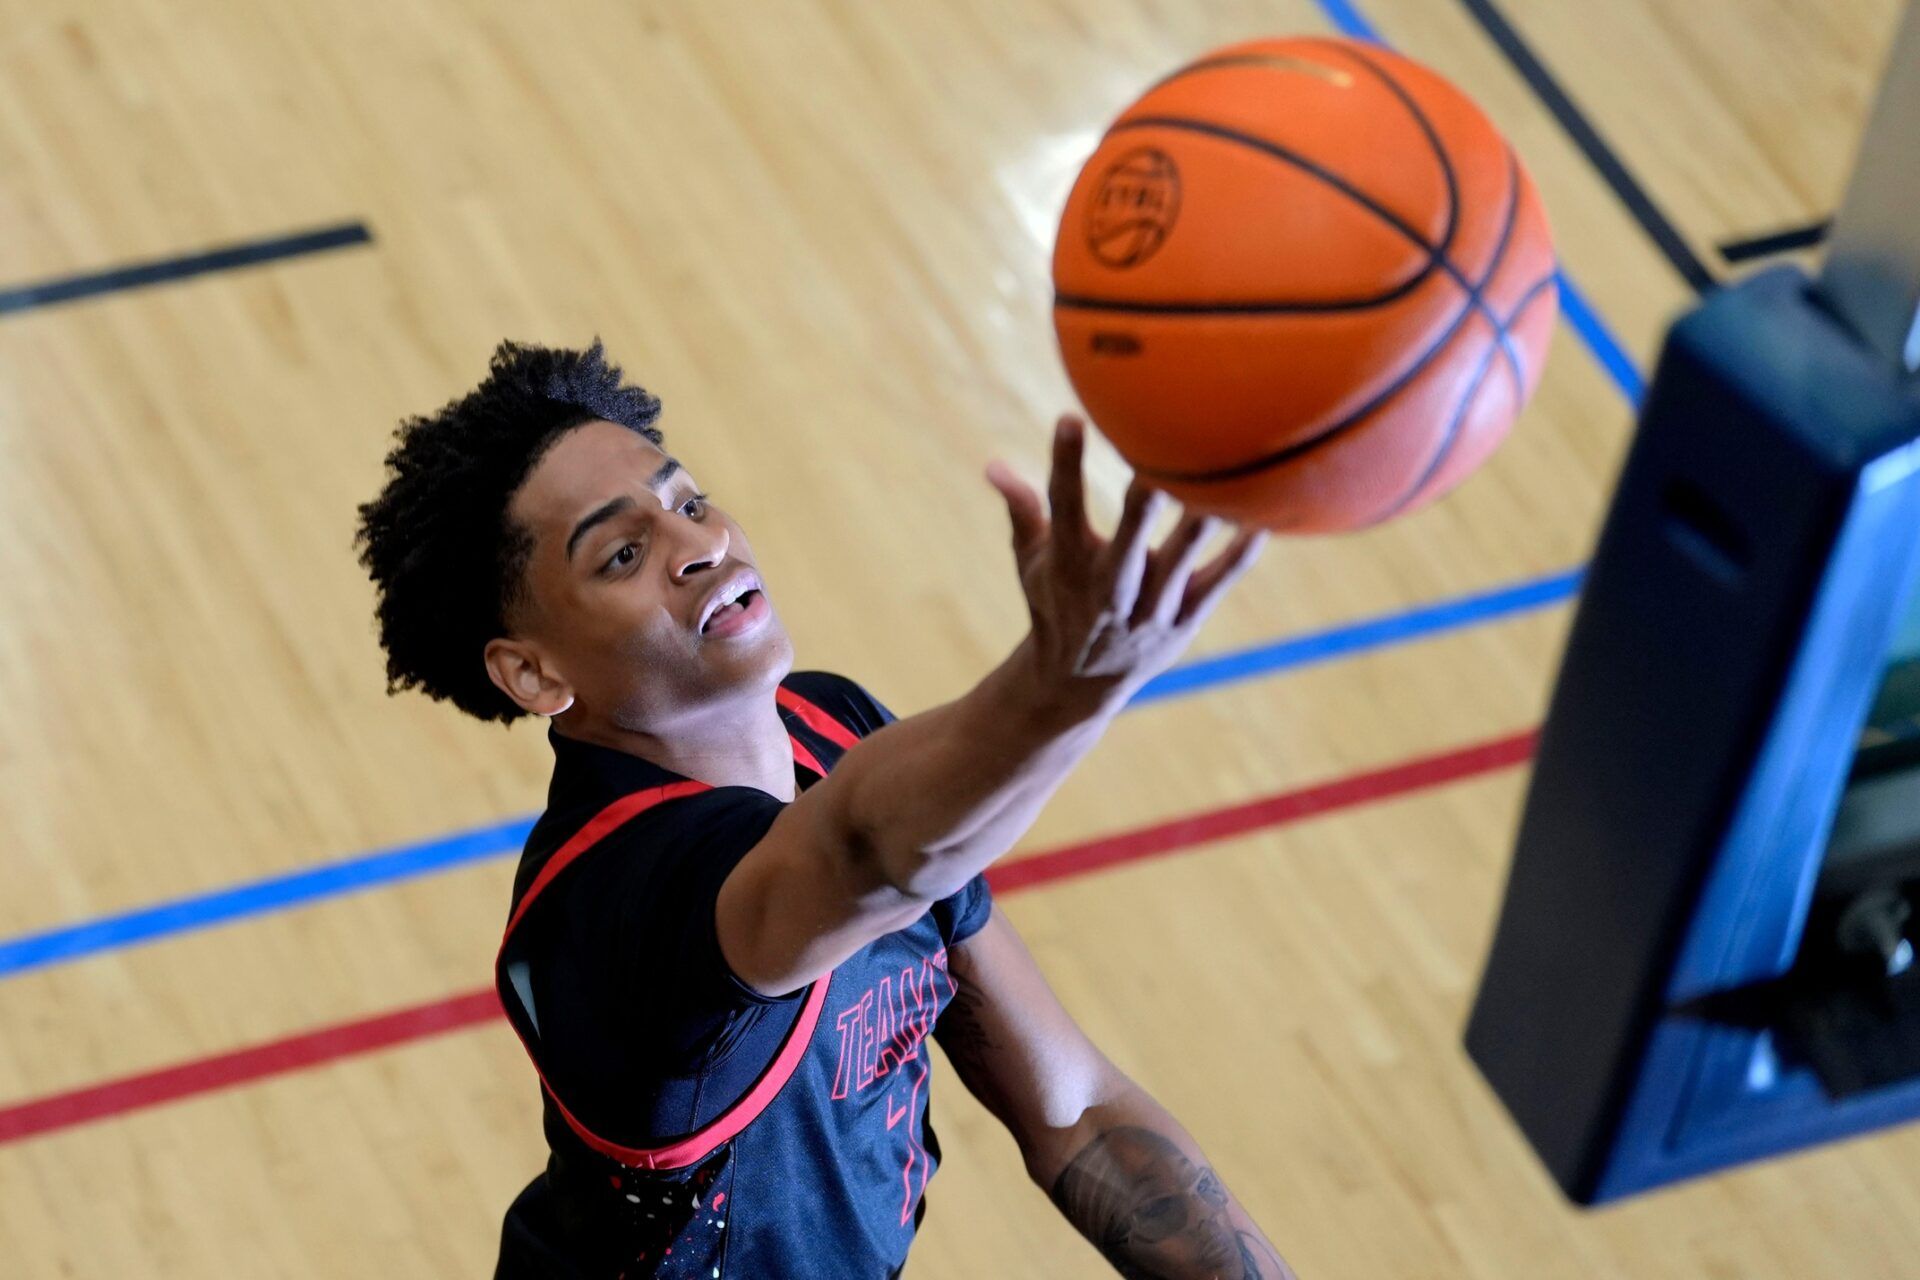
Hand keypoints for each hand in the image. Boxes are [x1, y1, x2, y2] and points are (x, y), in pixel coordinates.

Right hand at [985, 415, 1265, 715]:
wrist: (1078, 682)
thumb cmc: (1056, 600)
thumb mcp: (1031, 560)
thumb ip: (1022, 510)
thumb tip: (992, 465)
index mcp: (1066, 565)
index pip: (1062, 509)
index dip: (1064, 465)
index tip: (1069, 419)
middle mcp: (1107, 590)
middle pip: (1124, 550)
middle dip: (1139, 515)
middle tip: (1155, 473)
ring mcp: (1148, 610)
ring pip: (1176, 569)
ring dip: (1196, 534)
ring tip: (1218, 494)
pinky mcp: (1182, 620)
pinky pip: (1214, 586)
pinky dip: (1236, 559)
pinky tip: (1259, 525)